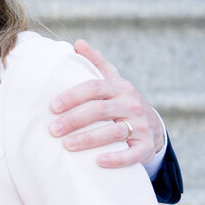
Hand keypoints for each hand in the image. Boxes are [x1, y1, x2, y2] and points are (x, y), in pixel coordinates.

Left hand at [49, 39, 164, 168]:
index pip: (93, 88)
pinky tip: (98, 162)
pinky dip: (117, 158)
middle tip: (53, 130)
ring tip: (67, 146)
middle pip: (100, 110)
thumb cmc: (121, 102)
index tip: (52, 107)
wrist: (152, 126)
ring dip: (90, 139)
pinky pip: (133, 154)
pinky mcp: (147, 146)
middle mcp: (131, 104)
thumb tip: (78, 43)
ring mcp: (140, 126)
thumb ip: (96, 63)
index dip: (72, 96)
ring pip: (115, 132)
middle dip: (74, 120)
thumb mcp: (112, 81)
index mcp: (118, 87)